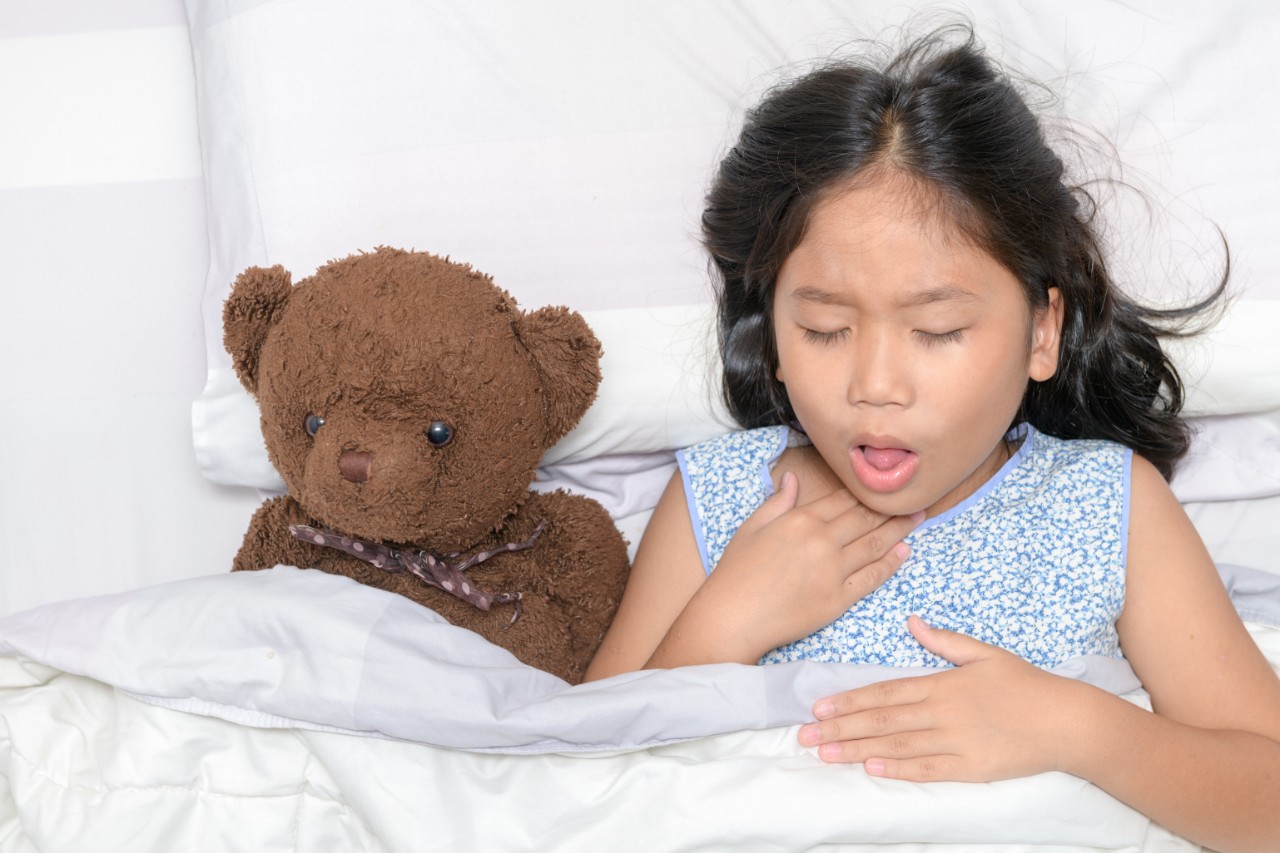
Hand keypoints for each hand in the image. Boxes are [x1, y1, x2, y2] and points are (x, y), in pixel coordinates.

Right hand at [694, 471, 921, 658]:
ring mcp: (833, 570)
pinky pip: (872, 577)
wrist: (733, 616)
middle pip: (865, 518)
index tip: (884, 487)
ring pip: (875, 544)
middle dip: (891, 508)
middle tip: (915, 500)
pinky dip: (891, 563)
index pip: (843, 500)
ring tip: (917, 519)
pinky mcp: (839, 598)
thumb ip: (778, 502)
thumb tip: (793, 478)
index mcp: (800, 519)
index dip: (866, 493)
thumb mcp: (752, 528)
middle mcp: (821, 540)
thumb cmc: (736, 573)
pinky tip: (904, 553)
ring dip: (899, 530)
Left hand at [797, 616, 1084, 781]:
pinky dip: (898, 770)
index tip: (819, 705)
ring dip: (857, 750)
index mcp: (942, 684)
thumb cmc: (1025, 684)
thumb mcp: (984, 653)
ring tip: (826, 753)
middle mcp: (942, 714)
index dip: (850, 699)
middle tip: (806, 735)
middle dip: (840, 728)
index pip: (885, 692)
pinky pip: (927, 770)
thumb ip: (944, 641)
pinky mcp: (970, 769)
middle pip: (881, 720)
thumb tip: (912, 621)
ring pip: (896, 747)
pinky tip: (871, 769)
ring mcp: (955, 743)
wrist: (1065, 721)